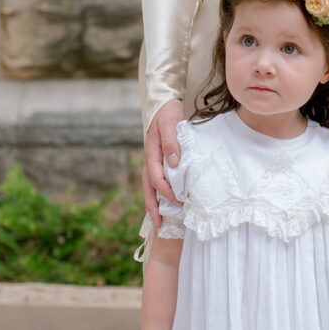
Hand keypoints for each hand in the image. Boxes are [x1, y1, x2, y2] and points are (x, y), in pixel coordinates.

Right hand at [142, 100, 184, 227]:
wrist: (164, 104)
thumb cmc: (168, 114)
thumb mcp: (170, 125)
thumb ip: (172, 143)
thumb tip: (173, 163)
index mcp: (151, 154)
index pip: (157, 179)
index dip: (167, 192)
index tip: (180, 201)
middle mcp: (150, 160)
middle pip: (148, 189)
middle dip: (152, 208)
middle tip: (158, 225)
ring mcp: (152, 162)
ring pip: (150, 187)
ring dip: (154, 204)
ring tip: (159, 220)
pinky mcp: (158, 161)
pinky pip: (156, 181)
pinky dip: (159, 194)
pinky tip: (166, 203)